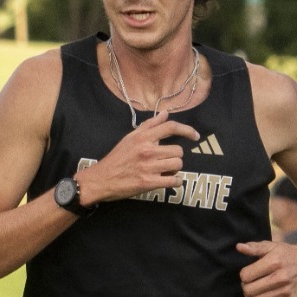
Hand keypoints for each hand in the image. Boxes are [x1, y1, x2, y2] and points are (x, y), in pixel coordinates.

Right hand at [76, 110, 197, 204]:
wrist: (101, 179)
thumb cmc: (117, 158)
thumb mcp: (130, 137)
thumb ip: (149, 125)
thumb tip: (165, 113)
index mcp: (142, 137)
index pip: (170, 127)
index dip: (187, 130)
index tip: (195, 136)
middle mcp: (147, 150)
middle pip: (178, 150)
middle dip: (175, 157)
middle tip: (165, 161)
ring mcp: (148, 167)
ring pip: (177, 165)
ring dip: (174, 169)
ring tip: (164, 171)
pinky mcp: (148, 182)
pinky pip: (174, 181)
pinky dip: (176, 182)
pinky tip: (170, 181)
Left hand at [237, 237, 296, 296]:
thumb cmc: (288, 254)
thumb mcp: (272, 246)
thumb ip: (255, 247)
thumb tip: (239, 247)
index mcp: (274, 262)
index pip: (245, 276)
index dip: (244, 274)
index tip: (250, 272)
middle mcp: (281, 277)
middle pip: (248, 290)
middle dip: (245, 286)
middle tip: (251, 281)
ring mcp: (286, 291)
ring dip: (252, 295)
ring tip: (257, 288)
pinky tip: (267, 295)